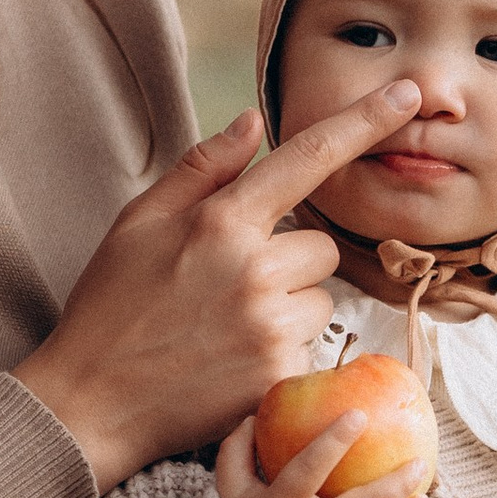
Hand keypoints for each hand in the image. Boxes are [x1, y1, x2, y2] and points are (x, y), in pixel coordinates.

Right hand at [13, 81, 421, 491]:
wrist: (89, 403)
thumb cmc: (110, 307)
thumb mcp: (138, 223)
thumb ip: (202, 169)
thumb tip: (253, 121)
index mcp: (221, 222)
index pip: (308, 159)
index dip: (363, 123)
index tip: (408, 94)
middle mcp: (254, 270)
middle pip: (321, 246)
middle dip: (291, 261)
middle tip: (231, 286)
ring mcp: (270, 327)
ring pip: (321, 300)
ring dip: (290, 309)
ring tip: (228, 328)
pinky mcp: (279, 376)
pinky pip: (311, 349)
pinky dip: (282, 354)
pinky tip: (232, 362)